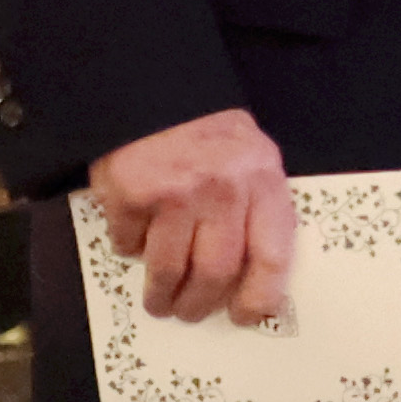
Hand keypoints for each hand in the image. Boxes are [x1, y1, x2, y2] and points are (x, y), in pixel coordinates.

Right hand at [90, 106, 297, 326]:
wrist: (152, 86)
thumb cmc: (208, 132)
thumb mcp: (252, 158)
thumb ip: (257, 206)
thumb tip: (254, 277)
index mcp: (262, 180)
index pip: (271, 255)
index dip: (260, 296)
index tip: (246, 316)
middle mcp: (223, 189)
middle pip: (217, 271)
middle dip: (200, 304)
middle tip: (189, 313)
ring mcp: (175, 192)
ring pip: (170, 268)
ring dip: (162, 295)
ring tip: (159, 302)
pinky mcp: (131, 193)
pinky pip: (129, 244)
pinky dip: (129, 251)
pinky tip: (133, 244)